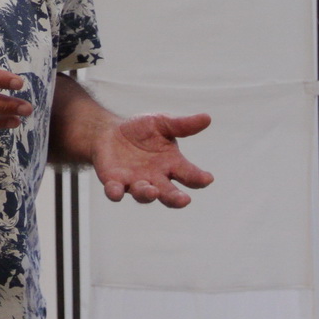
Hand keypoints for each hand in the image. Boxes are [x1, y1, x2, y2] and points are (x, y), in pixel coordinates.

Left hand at [93, 112, 213, 208]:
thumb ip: (183, 125)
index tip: (207, 179)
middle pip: (169, 193)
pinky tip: (116, 192)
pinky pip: (115, 191)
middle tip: (184, 200)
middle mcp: (156, 178)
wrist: (110, 132)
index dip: (199, 178)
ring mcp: (135, 183)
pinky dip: (116, 193)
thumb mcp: (163, 123)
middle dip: (176, 198)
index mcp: (172, 165)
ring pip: (143, 194)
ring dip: (148, 194)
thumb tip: (207, 117)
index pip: (189, 174)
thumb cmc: (142, 131)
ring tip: (153, 191)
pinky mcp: (114, 182)